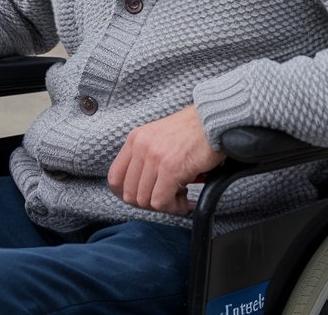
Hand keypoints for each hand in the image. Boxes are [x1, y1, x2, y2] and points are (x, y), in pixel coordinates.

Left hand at [107, 105, 225, 214]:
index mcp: (135, 139)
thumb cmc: (192, 130)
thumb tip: (140, 187)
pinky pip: (161, 201)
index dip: (127, 194)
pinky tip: (185, 200)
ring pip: (145, 200)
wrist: (213, 120)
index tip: (144, 198)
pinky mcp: (170, 168)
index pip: (114, 178)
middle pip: (129, 194)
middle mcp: (141, 147)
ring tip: (180, 197)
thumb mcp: (158, 137)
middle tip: (168, 199)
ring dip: (164, 206)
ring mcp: (154, 157)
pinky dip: (174, 207)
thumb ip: (145, 157)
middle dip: (149, 203)